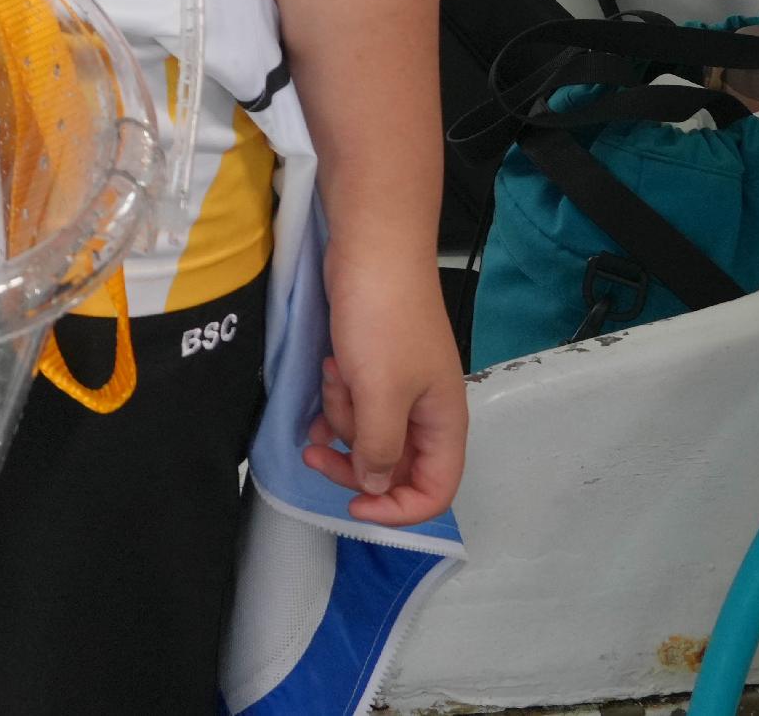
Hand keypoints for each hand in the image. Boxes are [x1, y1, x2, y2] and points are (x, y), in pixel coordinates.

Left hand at [305, 250, 467, 525]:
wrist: (371, 248)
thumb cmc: (382, 320)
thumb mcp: (380, 393)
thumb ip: (379, 448)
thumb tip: (374, 487)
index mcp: (443, 423)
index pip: (434, 490)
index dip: (397, 510)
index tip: (351, 507)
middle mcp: (425, 410)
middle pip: (393, 466)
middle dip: (351, 459)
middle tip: (315, 451)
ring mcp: (398, 385)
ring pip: (366, 431)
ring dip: (340, 416)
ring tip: (332, 378)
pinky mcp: (372, 363)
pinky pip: (352, 399)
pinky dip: (336, 392)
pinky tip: (327, 368)